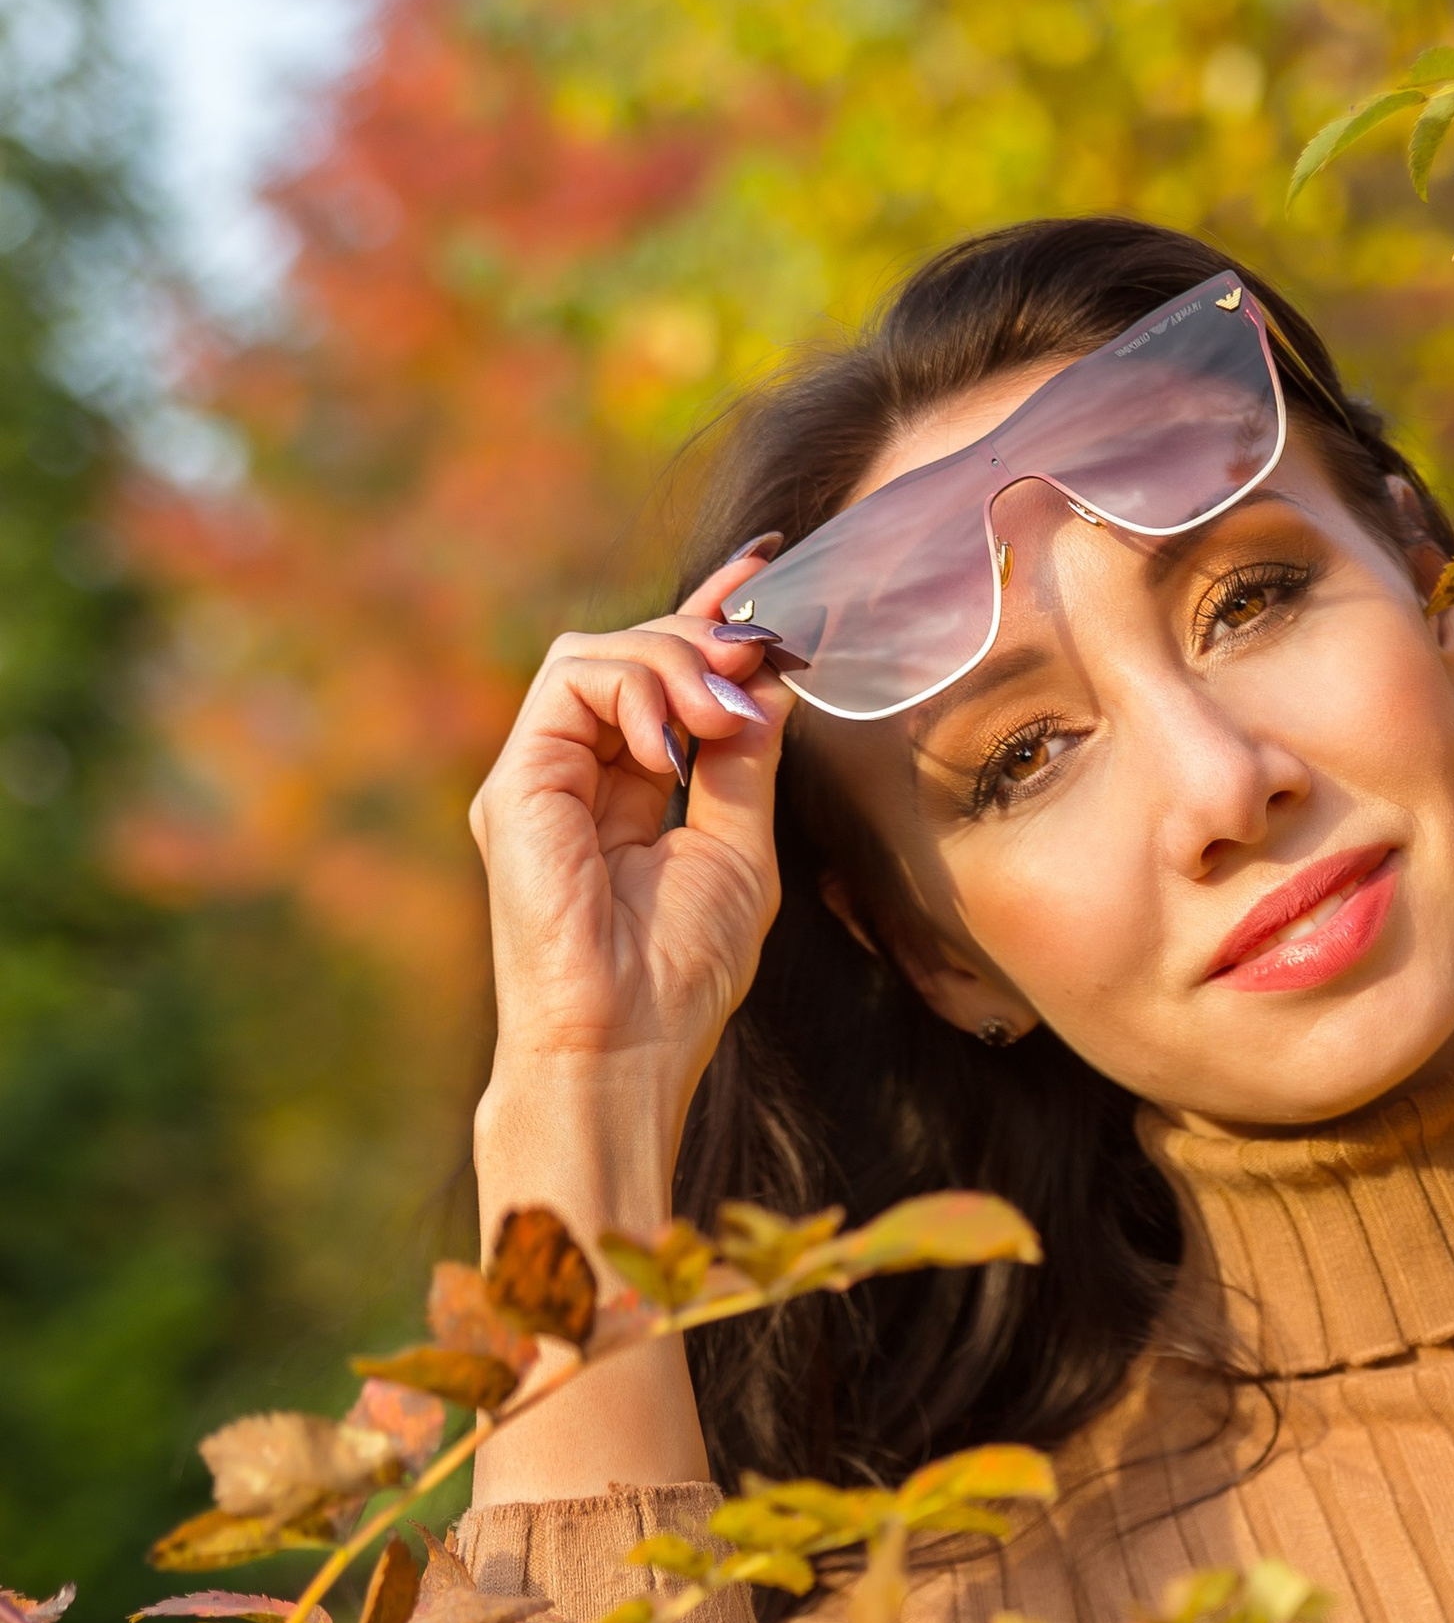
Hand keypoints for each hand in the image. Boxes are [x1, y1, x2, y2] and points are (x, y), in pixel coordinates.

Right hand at [469, 538, 786, 1209]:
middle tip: (763, 657)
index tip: (768, 573)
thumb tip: (768, 676)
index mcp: (621, 791)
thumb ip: (743, 760)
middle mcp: (571, 775)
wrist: (623, 1048)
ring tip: (726, 716)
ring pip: (600, 653)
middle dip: (706, 640)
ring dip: (677, 664)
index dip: (708, 618)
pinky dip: (638, 692)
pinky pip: (573, 682)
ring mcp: (537, 775)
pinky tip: (676, 741)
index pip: (659, 679)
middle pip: (632, 653)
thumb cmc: (678, 974)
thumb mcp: (738, 846)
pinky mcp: (516, 782)